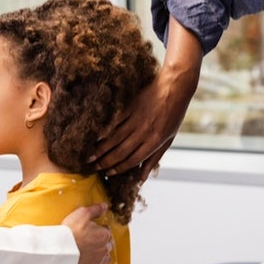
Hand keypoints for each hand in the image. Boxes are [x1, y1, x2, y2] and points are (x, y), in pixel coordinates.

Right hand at [61, 203, 113, 263]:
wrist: (61, 251)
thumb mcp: (82, 213)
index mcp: (104, 235)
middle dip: (102, 243)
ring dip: (103, 257)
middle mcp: (104, 249)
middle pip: (107, 245)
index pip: (106, 230)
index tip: (93, 229)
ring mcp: (98, 262)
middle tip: (93, 241)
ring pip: (106, 259)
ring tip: (99, 256)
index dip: (100, 229)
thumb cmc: (70, 232)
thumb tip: (105, 206)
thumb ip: (95, 209)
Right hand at [91, 17, 201, 177]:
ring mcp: (136, 119)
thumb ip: (154, 158)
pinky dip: (103, 131)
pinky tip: (94, 138)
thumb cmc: (174, 113)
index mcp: (155, 141)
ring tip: (89, 157)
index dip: (119, 168)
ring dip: (100, 149)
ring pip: (114, 138)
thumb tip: (142, 177)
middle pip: (121, 151)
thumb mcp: (169, 138)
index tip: (108, 173)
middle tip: (93, 168)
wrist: (175, 86)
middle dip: (105, 162)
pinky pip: (114, 122)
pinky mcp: (130, 107)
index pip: (133, 160)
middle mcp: (144, 132)